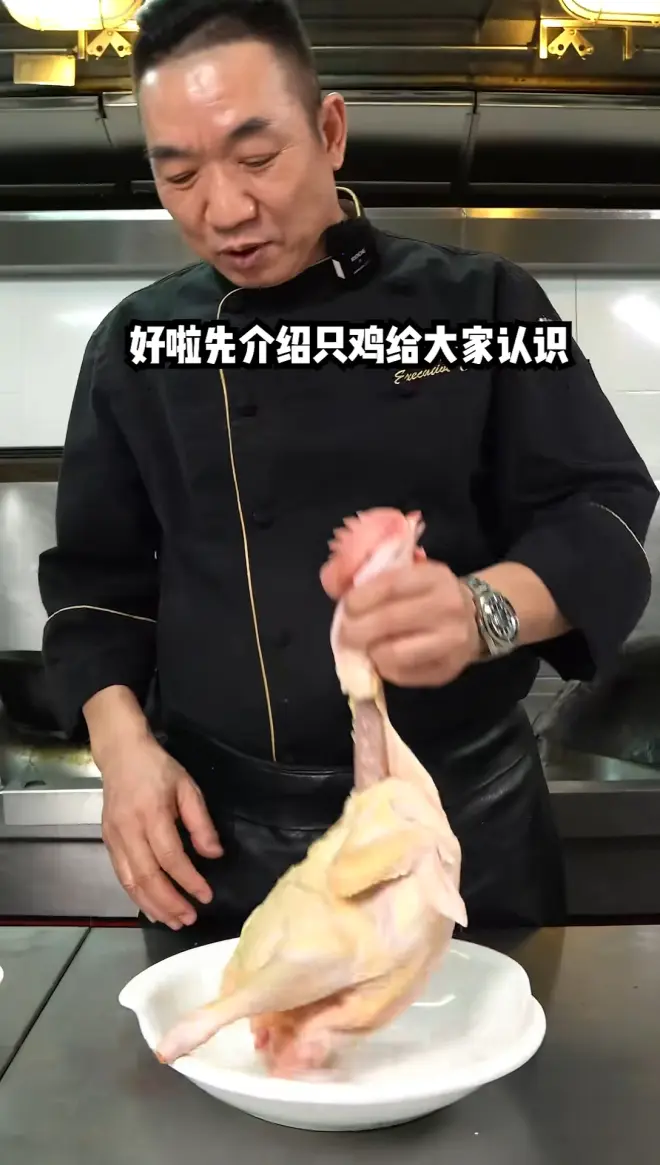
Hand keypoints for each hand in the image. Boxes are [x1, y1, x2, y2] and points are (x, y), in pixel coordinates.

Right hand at [100, 733, 222, 928]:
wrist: (121, 755)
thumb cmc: (158, 769)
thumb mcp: (188, 787)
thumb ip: (201, 823)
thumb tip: (214, 854)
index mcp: (152, 813)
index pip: (170, 857)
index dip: (188, 880)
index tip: (206, 896)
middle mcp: (129, 830)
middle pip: (147, 876)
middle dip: (170, 902)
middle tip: (190, 919)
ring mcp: (114, 838)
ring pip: (131, 882)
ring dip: (153, 906)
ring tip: (173, 921)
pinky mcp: (107, 843)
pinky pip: (121, 876)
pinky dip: (137, 896)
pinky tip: (152, 908)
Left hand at [339, 559, 482, 686]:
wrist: (478, 618)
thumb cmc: (431, 594)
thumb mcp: (413, 575)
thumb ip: (378, 579)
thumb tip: (335, 588)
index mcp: (435, 577)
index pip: (390, 585)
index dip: (360, 598)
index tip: (345, 607)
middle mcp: (448, 608)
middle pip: (389, 621)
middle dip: (356, 629)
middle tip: (344, 634)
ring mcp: (451, 642)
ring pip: (395, 654)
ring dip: (370, 653)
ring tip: (364, 648)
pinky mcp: (447, 670)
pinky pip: (404, 675)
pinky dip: (384, 669)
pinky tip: (382, 659)